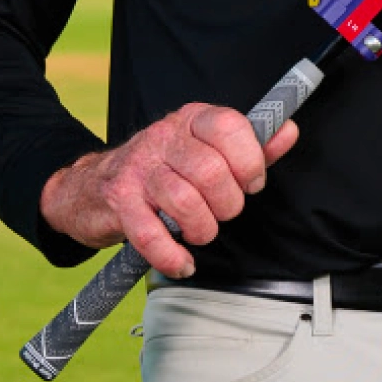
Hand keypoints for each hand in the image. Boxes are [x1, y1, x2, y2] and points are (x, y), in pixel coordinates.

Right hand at [39, 104, 299, 276]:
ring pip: (183, 200)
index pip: (229, 127)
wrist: (93, 186)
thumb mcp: (207, 147)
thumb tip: (288, 131)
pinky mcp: (119, 201)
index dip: (250, 161)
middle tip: (224, 212)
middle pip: (210, 170)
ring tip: (202, 232)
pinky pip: (150, 234)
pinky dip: (172, 255)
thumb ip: (250, 143)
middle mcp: (164, 137)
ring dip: (202, 228)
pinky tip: (183, 261)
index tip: (251, 182)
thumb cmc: (164, 168)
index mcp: (192, 119)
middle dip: (228, 203)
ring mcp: (139, 168)